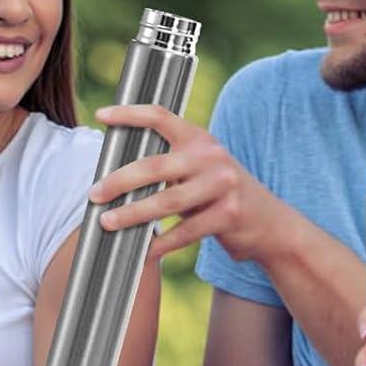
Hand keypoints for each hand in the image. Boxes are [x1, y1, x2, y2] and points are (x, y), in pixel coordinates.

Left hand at [89, 105, 286, 263]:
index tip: (101, 115)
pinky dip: (161, 244)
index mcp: (200, 138)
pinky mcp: (229, 215)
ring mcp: (223, 185)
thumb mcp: (200, 170)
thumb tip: (115, 177)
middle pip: (155, 166)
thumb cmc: (220, 196)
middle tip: (94, 195)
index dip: (129, 113)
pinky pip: (185, 231)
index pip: (161, 116)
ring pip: (167, 202)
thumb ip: (169, 165)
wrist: (271, 224)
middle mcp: (211, 156)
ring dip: (132, 215)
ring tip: (108, 223)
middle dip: (119, 181)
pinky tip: (143, 252)